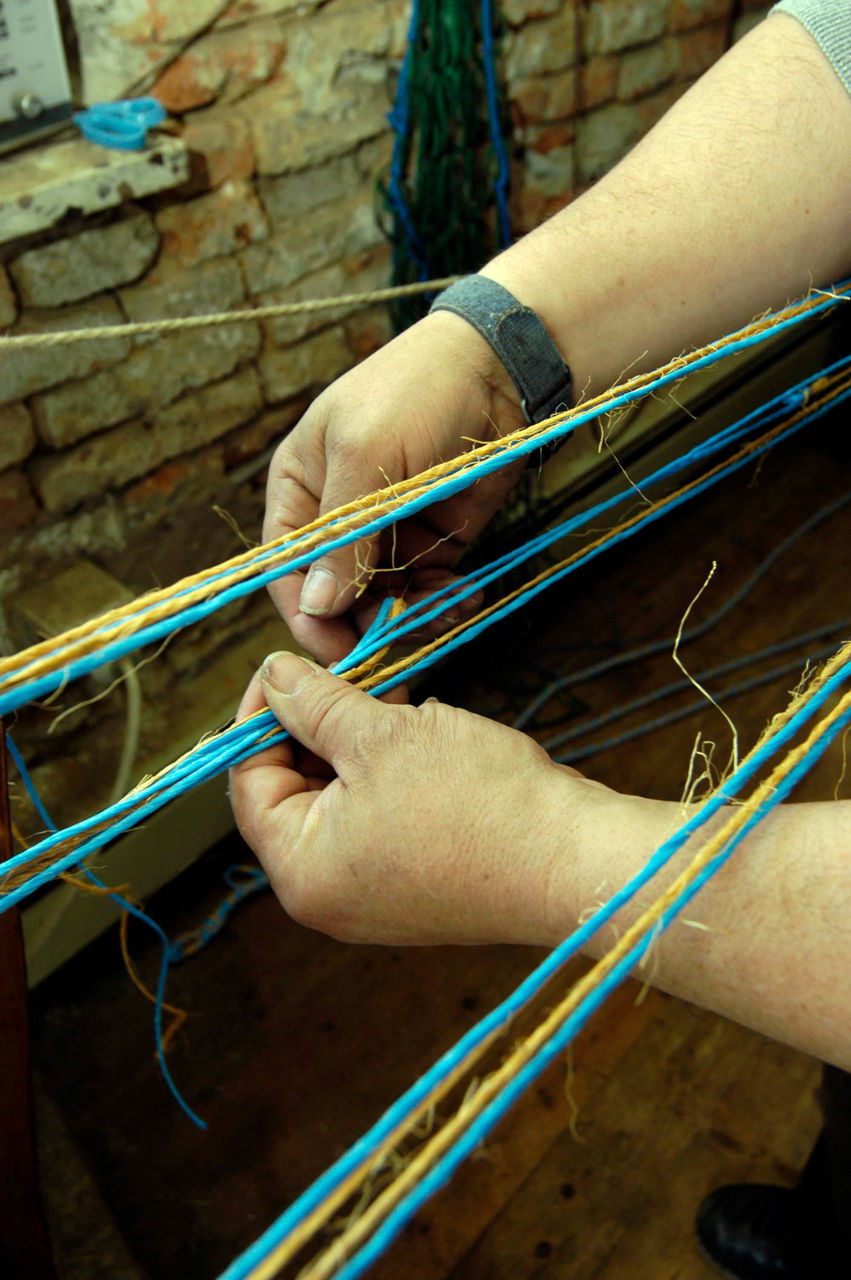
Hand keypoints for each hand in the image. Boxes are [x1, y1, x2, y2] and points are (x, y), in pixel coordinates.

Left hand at [229, 651, 614, 945]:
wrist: (574, 861)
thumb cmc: (475, 803)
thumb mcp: (382, 736)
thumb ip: (316, 704)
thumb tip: (272, 675)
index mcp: (302, 869)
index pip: (248, 783)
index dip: (261, 717)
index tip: (286, 668)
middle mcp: (330, 894)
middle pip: (294, 791)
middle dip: (317, 727)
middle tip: (350, 676)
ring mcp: (378, 894)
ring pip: (344, 799)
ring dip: (361, 744)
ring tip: (397, 703)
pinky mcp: (420, 883)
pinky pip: (383, 817)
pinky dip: (393, 773)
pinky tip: (427, 738)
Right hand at [263, 310, 526, 666]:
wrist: (501, 369)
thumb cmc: (414, 392)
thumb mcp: (366, 456)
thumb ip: (341, 535)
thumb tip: (315, 604)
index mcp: (302, 489)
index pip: (285, 567)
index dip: (303, 612)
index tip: (332, 647)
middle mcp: (339, 518)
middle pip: (335, 595)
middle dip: (362, 622)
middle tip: (394, 642)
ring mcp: (389, 533)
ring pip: (383, 601)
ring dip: (410, 616)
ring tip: (444, 610)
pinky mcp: (435, 543)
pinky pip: (428, 590)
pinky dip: (443, 603)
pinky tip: (466, 598)